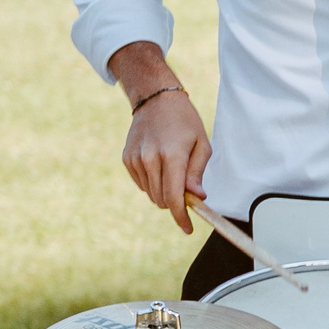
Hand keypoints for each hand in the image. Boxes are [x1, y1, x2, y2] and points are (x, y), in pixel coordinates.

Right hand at [123, 91, 212, 233]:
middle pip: (161, 199)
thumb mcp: (201, 145)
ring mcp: (135, 159)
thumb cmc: (184, 122)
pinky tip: (160, 167)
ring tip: (173, 173)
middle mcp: (150, 159)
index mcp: (171, 156)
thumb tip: (197, 196)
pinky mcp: (127, 159)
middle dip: (176, 203)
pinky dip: (152, 183)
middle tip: (188, 192)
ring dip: (164, 192)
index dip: (181, 217)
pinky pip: (141, 184)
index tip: (187, 228)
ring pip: (151, 194)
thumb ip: (197, 173)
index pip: (174, 198)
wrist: (155, 100)